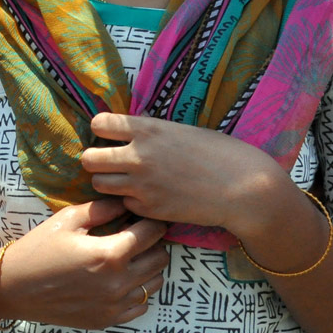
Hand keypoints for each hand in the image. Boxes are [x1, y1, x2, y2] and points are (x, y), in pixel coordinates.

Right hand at [0, 198, 168, 329]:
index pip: (152, 233)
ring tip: (129, 257)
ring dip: (148, 267)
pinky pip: (141, 306)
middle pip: (160, 259)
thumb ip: (101, 209)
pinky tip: (120, 279)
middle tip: (138, 235)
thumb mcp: (67, 220)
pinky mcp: (108, 319)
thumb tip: (126, 201)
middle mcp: (119, 282)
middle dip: (154, 243)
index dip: (153, 221)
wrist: (14, 287)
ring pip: (155, 283)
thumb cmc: (38, 249)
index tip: (146, 216)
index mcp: (110, 254)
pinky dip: (138, 290)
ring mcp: (115, 305)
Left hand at [81, 113, 282, 237]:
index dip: (103, 130)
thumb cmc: (220, 153)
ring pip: (99, 184)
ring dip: (109, 182)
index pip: (99, 123)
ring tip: (126, 181)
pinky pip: (124, 204)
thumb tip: (132, 126)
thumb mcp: (181, 131)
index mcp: (147, 129)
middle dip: (97, 160)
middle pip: (89, 159)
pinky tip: (149, 197)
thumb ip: (152, 130)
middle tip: (111, 162)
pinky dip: (132, 201)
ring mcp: (142, 185)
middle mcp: (138, 156)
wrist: (244, 188)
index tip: (112, 136)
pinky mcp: (149, 209)